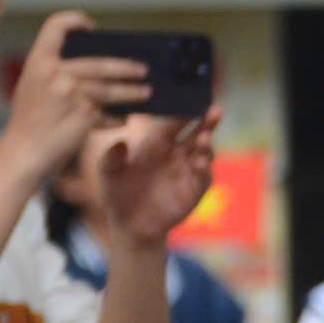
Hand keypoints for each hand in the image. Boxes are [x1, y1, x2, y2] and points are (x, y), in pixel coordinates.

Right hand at [0, 13, 151, 182]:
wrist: (23, 152)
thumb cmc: (31, 120)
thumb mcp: (34, 86)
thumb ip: (58, 72)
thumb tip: (103, 64)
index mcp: (38, 62)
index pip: (55, 26)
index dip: (74, 20)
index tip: (91, 27)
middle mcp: (54, 73)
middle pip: (100, 62)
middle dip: (126, 67)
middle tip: (144, 69)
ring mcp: (70, 93)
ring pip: (112, 88)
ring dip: (133, 91)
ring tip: (147, 92)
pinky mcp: (84, 114)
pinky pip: (110, 112)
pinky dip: (118, 117)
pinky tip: (125, 119)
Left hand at [97, 107, 221, 248]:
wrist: (129, 225)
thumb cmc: (118, 193)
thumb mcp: (107, 173)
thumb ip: (111, 158)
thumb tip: (120, 143)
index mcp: (158, 143)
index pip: (175, 121)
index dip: (183, 110)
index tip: (191, 97)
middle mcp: (177, 153)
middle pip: (198, 131)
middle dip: (208, 120)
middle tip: (216, 109)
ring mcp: (188, 170)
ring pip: (205, 151)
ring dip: (207, 143)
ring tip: (203, 137)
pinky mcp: (194, 189)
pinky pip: (204, 176)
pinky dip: (205, 168)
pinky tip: (201, 163)